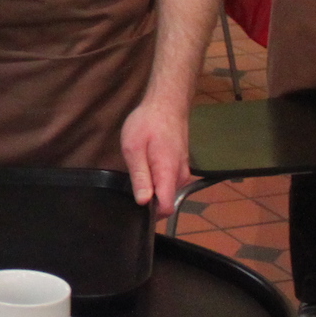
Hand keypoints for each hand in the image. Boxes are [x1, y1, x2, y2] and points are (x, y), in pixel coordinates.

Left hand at [120, 99, 189, 215]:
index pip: (166, 208)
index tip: (135, 209)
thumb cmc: (148, 122)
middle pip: (166, 202)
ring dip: (153, 188)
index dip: (150, 214)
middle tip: (132, 183)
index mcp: (168, 173)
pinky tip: (147, 165)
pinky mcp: (181, 166)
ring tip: (139, 170)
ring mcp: (183, 171)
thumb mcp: (134, 148)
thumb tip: (143, 202)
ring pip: (167, 192)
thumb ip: (140, 176)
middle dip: (149, 200)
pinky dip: (158, 179)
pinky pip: (169, 182)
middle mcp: (180, 176)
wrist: (167, 103)